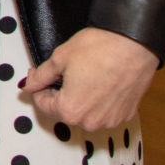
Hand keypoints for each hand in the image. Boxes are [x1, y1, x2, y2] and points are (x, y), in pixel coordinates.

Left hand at [18, 27, 158, 133]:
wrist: (136, 43)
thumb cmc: (100, 48)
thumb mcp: (60, 57)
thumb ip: (41, 76)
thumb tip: (28, 84)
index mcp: (70, 110)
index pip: (43, 105)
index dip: (38, 87)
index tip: (38, 75)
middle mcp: (91, 122)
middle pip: (65, 111)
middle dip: (59, 94)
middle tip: (62, 72)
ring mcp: (111, 120)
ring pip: (86, 113)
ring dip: (80, 99)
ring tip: (84, 76)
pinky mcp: (126, 114)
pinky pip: (105, 111)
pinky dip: (100, 101)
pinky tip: (102, 82)